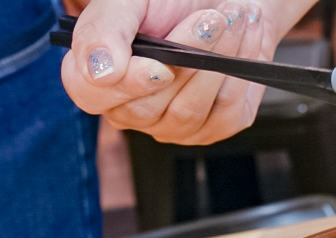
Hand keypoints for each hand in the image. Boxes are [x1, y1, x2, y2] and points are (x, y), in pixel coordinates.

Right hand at [61, 0, 313, 144]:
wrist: (221, 5)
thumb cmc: (167, 3)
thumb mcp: (128, 1)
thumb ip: (104, 30)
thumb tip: (101, 71)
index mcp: (96, 78)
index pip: (93, 96)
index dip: (127, 83)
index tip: (159, 64)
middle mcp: (130, 110)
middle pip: (149, 107)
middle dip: (187, 56)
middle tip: (212, 19)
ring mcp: (171, 126)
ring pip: (189, 111)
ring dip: (217, 61)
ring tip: (231, 20)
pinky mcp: (212, 128)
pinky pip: (226, 113)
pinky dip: (237, 73)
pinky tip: (242, 42)